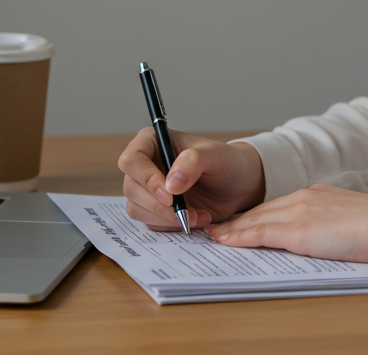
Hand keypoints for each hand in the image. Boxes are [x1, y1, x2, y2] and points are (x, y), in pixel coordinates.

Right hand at [117, 128, 265, 230]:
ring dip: (167, 218)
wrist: (236, 185)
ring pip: (137, 208)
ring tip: (199, 215)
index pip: (132, 160)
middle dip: (159, 205)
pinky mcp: (153, 208)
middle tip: (188, 212)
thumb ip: (193, 162)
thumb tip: (171, 184)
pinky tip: (196, 218)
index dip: (147, 179)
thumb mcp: (216, 155)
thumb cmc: (226, 162)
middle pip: (131, 188)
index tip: (170, 195)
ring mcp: (146, 188)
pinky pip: (150, 222)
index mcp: (152, 141)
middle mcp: (144, 164)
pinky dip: (172, 225)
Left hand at [205, 183, 367, 262]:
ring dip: (232, 229)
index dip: (256, 216)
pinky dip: (239, 236)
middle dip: (238, 221)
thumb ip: (328, 223)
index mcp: (316, 194)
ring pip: (256, 220)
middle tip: (216, 228)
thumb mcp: (347, 219)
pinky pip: (260, 233)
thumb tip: (318, 237)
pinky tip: (225, 241)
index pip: (277, 207)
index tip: (240, 223)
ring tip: (214, 235)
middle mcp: (303, 198)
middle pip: (261, 211)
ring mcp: (299, 212)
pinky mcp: (298, 230)